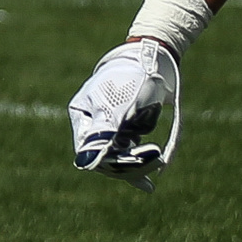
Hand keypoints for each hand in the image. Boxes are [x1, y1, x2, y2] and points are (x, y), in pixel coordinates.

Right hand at [68, 40, 181, 191]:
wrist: (154, 57)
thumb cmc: (132, 77)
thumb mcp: (118, 105)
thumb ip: (103, 134)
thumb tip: (85, 164)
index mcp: (83, 115)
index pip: (88, 150)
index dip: (107, 161)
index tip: (131, 162)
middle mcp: (94, 124)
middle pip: (104, 156)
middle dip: (128, 162)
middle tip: (154, 158)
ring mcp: (110, 128)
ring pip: (120, 157)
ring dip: (138, 162)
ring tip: (158, 159)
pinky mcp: (127, 130)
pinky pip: (131, 154)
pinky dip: (140, 165)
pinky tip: (148, 184)